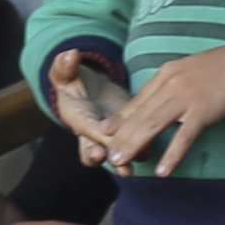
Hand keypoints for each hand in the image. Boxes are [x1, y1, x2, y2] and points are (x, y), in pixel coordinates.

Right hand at [47, 48, 135, 166]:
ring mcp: (109, 134)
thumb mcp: (64, 71)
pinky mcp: (126, 130)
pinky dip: (146, 145)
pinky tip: (160, 147)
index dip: (93, 141)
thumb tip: (69, 55)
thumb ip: (64, 66)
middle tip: (125, 169)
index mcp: (75, 117)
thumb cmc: (71, 80)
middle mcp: (91, 132)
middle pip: (100, 152)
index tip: (100, 151)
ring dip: (133, 155)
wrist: (85, 86)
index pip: (85, 131)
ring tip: (146, 158)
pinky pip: (136, 141)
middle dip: (112, 161)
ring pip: (121, 150)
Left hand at [91, 37, 224, 179]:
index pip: (138, 100)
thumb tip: (165, 105)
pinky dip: (172, 154)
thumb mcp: (195, 73)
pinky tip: (162, 171)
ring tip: (120, 161)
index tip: (106, 134)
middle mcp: (172, 83)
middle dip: (120, 136)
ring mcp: (188, 96)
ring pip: (153, 123)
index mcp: (168, 74)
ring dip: (135, 144)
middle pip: (140, 114)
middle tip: (106, 156)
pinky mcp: (206, 109)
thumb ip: (177, 87)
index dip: (122, 120)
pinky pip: (185, 136)